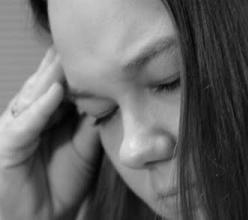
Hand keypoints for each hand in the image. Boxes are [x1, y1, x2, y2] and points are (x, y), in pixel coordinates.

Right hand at [0, 47, 100, 219]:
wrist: (43, 216)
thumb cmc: (63, 181)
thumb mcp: (85, 147)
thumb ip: (93, 122)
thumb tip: (109, 99)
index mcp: (52, 115)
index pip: (65, 86)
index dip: (80, 71)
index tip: (98, 54)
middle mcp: (34, 116)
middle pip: (48, 84)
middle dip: (64, 65)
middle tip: (81, 43)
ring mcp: (19, 127)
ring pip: (35, 97)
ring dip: (52, 77)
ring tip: (68, 57)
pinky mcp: (8, 144)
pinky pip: (25, 124)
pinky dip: (40, 108)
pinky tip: (55, 92)